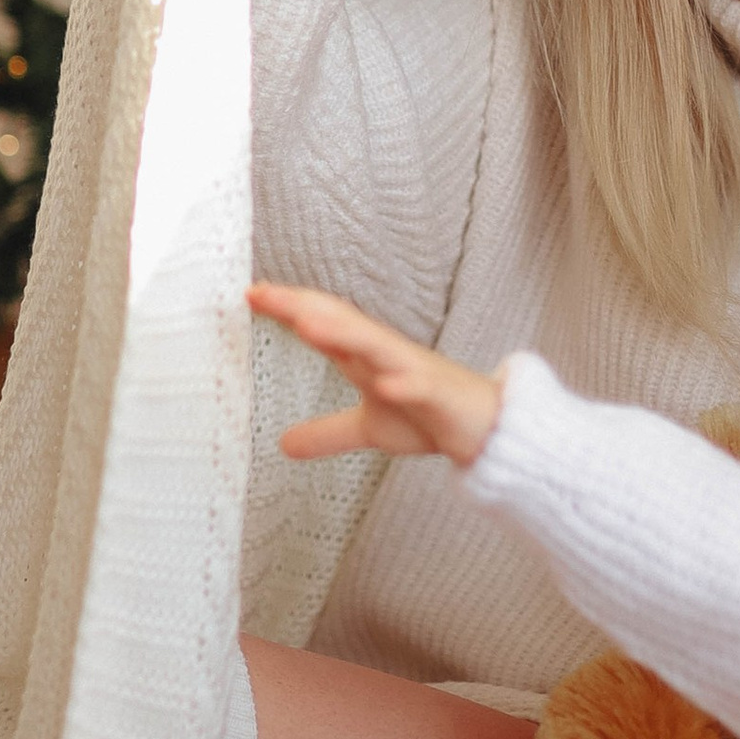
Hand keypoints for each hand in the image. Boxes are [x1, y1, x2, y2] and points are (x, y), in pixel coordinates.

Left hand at [249, 282, 501, 467]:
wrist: (488, 428)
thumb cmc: (430, 417)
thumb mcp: (369, 429)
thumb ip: (328, 431)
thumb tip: (284, 444)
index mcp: (368, 357)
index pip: (324, 323)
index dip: (289, 308)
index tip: (251, 294)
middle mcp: (387, 354)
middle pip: (341, 322)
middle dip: (304, 307)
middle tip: (264, 294)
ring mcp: (415, 371)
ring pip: (376, 345)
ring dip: (343, 334)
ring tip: (307, 325)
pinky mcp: (441, 394)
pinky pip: (420, 386)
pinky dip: (403, 383)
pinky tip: (384, 385)